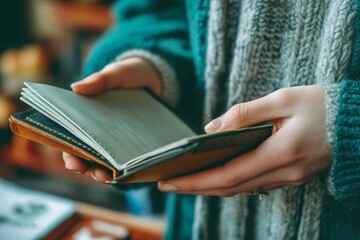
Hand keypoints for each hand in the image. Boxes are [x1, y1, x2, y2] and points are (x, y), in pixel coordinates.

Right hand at [62, 57, 161, 181]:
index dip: (69, 153)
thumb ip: (99, 80)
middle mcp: (98, 131)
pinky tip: (129, 172)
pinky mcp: (133, 141)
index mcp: (85, 117)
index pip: (71, 139)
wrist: (153, 76)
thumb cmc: (128, 73)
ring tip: (110, 176)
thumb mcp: (115, 74)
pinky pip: (127, 157)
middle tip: (97, 174)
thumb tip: (75, 88)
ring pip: (105, 161)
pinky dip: (125, 166)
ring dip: (105, 172)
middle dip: (88, 167)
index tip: (73, 162)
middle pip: (87, 155)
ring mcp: (116, 138)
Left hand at [158, 86, 331, 195]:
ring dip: (211, 186)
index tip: (170, 181)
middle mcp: (284, 172)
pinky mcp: (292, 175)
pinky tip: (216, 174)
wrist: (356, 120)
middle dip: (196, 187)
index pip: (228, 175)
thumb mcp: (283, 99)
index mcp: (282, 153)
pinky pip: (254, 184)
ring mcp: (289, 178)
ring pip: (241, 189)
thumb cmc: (322, 104)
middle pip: (231, 188)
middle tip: (168, 184)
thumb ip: (245, 113)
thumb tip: (212, 128)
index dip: (196, 180)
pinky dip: (231, 182)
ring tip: (186, 180)